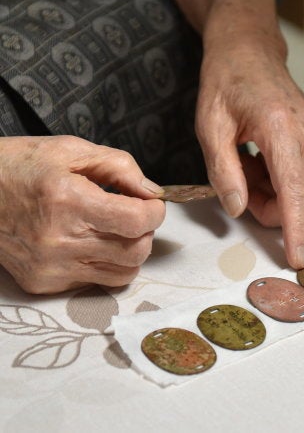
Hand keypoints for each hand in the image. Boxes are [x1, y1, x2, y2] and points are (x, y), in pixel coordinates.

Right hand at [0, 136, 165, 293]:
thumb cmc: (19, 166)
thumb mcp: (70, 150)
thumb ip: (120, 167)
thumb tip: (152, 192)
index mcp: (68, 201)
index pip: (135, 221)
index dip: (155, 212)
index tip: (152, 204)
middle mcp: (59, 241)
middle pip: (136, 251)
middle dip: (146, 231)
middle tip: (134, 215)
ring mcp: (50, 267)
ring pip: (123, 273)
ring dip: (130, 251)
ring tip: (115, 231)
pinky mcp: (42, 283)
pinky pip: (95, 281)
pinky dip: (104, 264)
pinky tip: (89, 243)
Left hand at [186, 0, 303, 268]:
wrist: (250, 52)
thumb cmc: (226, 84)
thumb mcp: (209, 128)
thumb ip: (225, 173)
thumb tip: (240, 210)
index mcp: (281, 129)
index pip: (295, 193)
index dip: (295, 231)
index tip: (296, 260)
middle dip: (276, 211)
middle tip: (243, 191)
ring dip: (279, 196)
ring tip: (251, 169)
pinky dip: (287, 182)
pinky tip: (266, 161)